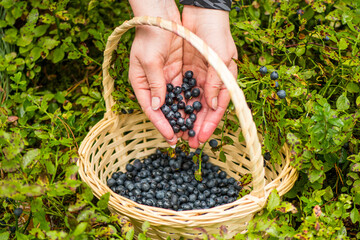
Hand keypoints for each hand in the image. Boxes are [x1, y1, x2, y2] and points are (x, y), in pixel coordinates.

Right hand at [129, 0, 182, 145]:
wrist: (162, 15)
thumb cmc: (151, 35)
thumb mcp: (150, 60)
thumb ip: (155, 84)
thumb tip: (156, 107)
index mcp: (140, 83)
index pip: (151, 109)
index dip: (161, 125)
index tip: (171, 138)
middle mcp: (153, 84)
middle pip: (164, 110)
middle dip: (173, 125)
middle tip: (184, 140)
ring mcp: (166, 79)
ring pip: (175, 103)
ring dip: (183, 116)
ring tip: (192, 131)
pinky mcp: (177, 72)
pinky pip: (184, 91)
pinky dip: (189, 102)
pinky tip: (197, 113)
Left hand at [181, 6, 237, 147]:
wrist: (201, 12)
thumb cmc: (216, 33)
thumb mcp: (219, 57)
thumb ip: (216, 81)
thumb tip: (213, 105)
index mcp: (224, 80)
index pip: (217, 108)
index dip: (209, 125)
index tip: (200, 138)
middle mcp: (212, 81)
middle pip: (204, 110)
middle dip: (196, 126)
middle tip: (188, 142)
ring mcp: (199, 77)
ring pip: (192, 102)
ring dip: (186, 118)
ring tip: (178, 132)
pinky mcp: (187, 70)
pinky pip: (182, 90)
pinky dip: (177, 102)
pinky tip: (171, 113)